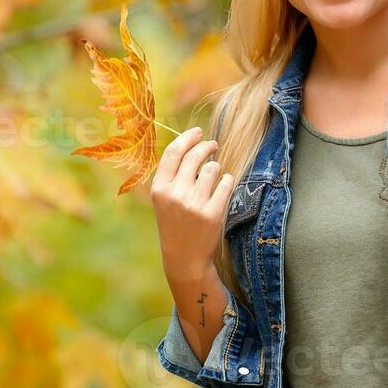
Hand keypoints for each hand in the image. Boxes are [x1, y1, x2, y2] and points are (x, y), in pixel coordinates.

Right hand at [151, 126, 233, 279]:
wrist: (184, 256)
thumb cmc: (175, 221)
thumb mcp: (163, 198)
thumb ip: (172, 173)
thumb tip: (190, 142)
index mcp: (159, 188)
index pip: (174, 152)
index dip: (187, 137)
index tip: (198, 131)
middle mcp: (175, 194)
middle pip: (194, 156)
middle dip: (207, 145)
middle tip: (213, 144)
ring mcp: (194, 204)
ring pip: (213, 168)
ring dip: (216, 167)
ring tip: (214, 175)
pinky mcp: (213, 213)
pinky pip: (226, 183)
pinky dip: (227, 180)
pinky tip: (223, 185)